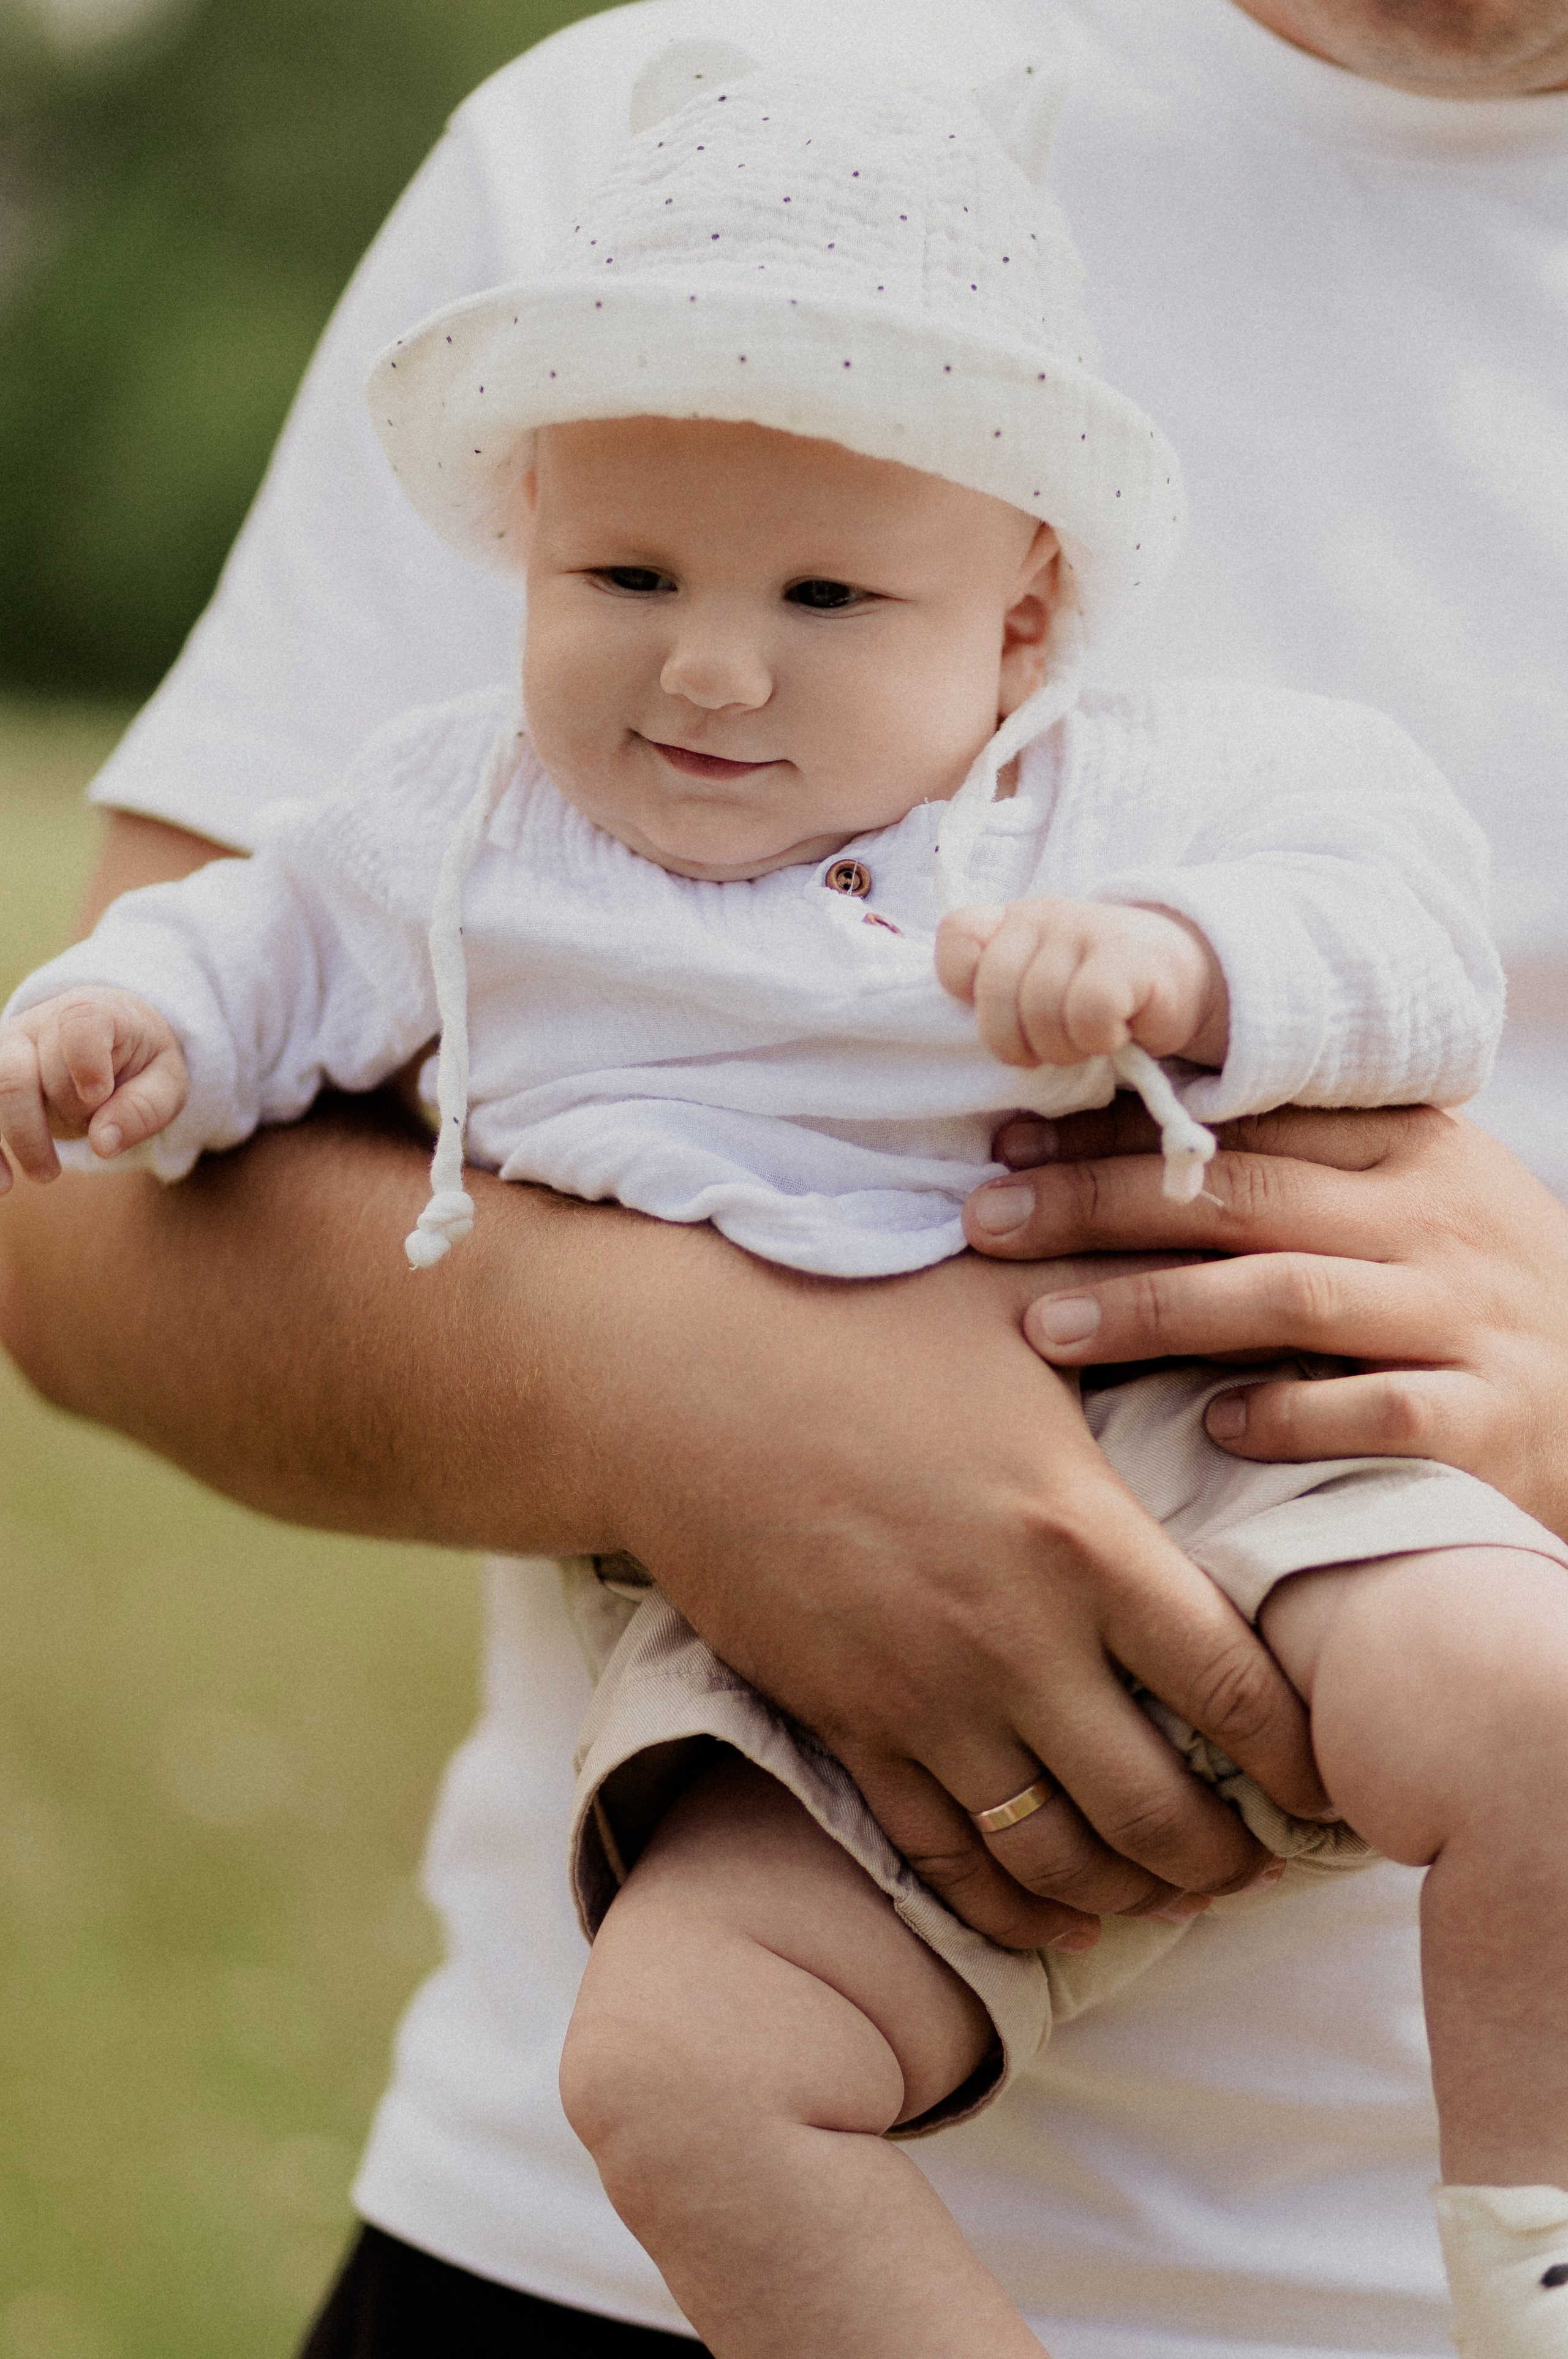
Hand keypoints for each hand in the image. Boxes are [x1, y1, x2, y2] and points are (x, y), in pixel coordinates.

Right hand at [0, 989, 187, 1188]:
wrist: (113, 1040)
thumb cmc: (142, 1063)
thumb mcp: (165, 1083)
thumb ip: (143, 1108)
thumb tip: (103, 1144)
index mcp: (93, 1012)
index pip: (79, 1025)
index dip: (84, 1060)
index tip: (99, 1094)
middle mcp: (40, 1024)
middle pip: (27, 1071)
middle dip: (62, 1113)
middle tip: (94, 1135)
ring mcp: (9, 1048)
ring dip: (20, 1137)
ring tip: (48, 1174)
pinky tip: (5, 1184)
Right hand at [578, 1236, 1324, 1950]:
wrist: (677, 1383)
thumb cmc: (852, 1317)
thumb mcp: (1008, 1298)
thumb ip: (1122, 1293)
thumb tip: (1213, 1271)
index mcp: (1081, 1538)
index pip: (1233, 1686)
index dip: (1296, 1757)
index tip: (1324, 1779)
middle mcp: (1015, 1642)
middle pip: (1159, 1808)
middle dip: (1224, 1859)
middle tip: (1254, 1866)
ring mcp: (924, 1698)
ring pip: (1056, 1856)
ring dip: (1128, 1896)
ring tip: (1168, 1897)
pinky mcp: (845, 1725)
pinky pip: (943, 1856)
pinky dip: (1010, 1907)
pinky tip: (1053, 1918)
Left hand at [936, 896, 1228, 1068]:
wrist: (1180, 982)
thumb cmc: (1097, 1005)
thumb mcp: (1038, 1011)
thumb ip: (1002, 1030)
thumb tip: (1003, 1141)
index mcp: (1009, 924)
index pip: (958, 935)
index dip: (964, 986)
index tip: (1002, 1015)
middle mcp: (1042, 916)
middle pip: (995, 989)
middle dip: (1015, 1041)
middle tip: (1047, 1050)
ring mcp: (1086, 927)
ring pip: (1041, 1006)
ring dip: (1064, 1046)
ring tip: (1088, 1041)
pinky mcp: (1128, 954)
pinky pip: (1089, 1010)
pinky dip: (1099, 1038)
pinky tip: (1117, 1032)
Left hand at [963, 1099, 1567, 1542]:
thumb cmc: (1473, 1301)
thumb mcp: (1412, 1208)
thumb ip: (1299, 1175)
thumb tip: (1118, 1148)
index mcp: (1411, 1152)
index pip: (1246, 1121)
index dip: (1119, 1128)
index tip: (1007, 1141)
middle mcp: (1438, 1222)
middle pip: (1243, 1196)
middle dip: (1099, 1203)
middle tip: (984, 1221)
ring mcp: (1468, 1319)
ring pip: (1293, 1295)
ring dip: (1157, 1308)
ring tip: (1046, 1325)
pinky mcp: (1490, 1420)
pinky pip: (1379, 1411)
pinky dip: (1290, 1415)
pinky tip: (1209, 1427)